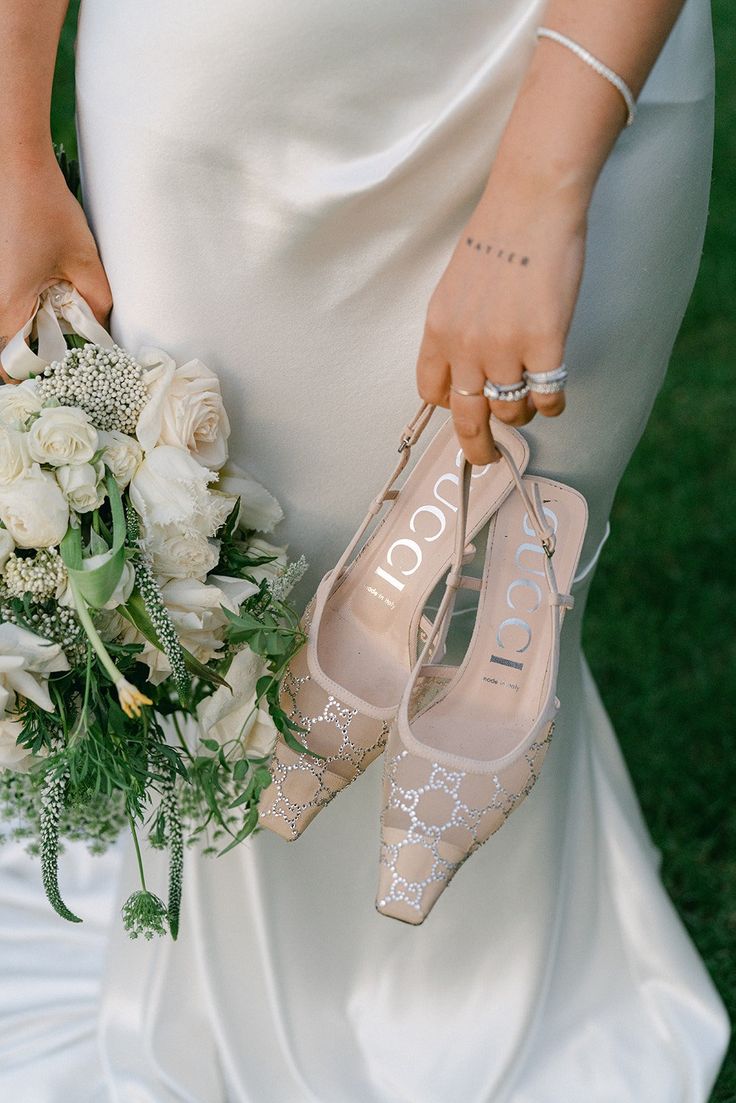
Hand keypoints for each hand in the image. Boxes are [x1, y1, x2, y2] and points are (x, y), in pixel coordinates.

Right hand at [0, 153, 111, 382]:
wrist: (18, 166)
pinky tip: (49, 286)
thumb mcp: (85, 262)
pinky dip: (29, 304)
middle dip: (40, 348)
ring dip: (35, 324)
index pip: (12, 364)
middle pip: (11, 344)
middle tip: (70, 337)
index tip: (62, 371)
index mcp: (8, 306)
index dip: (36, 372)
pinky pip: (11, 302)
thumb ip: (96, 304)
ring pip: (10, 323)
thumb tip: (102, 333)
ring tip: (62, 306)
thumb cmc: (47, 210)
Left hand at [416, 170, 588, 463]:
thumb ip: (457, 329)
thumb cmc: (499, 238)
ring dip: (523, 412)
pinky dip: (552, 404)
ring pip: (510, 411)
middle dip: (476, 447)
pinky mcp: (544, 345)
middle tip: (485, 459)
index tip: (461, 410)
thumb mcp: (456, 287)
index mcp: (439, 330)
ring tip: (532, 397)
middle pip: (465, 418)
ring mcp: (505, 348)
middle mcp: (466, 346)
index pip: (431, 391)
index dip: (448, 407)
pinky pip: (547, 397)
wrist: (531, 205)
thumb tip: (466, 365)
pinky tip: (554, 396)